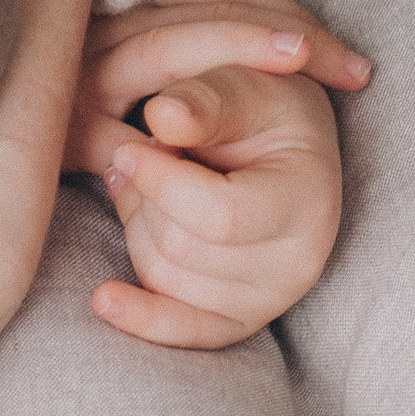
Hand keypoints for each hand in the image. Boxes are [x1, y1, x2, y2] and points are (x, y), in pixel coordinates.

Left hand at [64, 0, 367, 349]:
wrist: (284, 145)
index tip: (129, 146)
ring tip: (145, 182)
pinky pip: (184, 331)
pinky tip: (105, 299)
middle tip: (139, 155)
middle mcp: (298, 263)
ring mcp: (269, 298)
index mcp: (309, 201)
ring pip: (165, 277)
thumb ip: (206, 97)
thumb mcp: (245, 83)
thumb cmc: (262, 105)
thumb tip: (162, 114)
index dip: (161, 182)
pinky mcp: (238, 318)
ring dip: (136, 225)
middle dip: (144, 198)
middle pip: (182, 249)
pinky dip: (141, 315)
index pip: (219, 216)